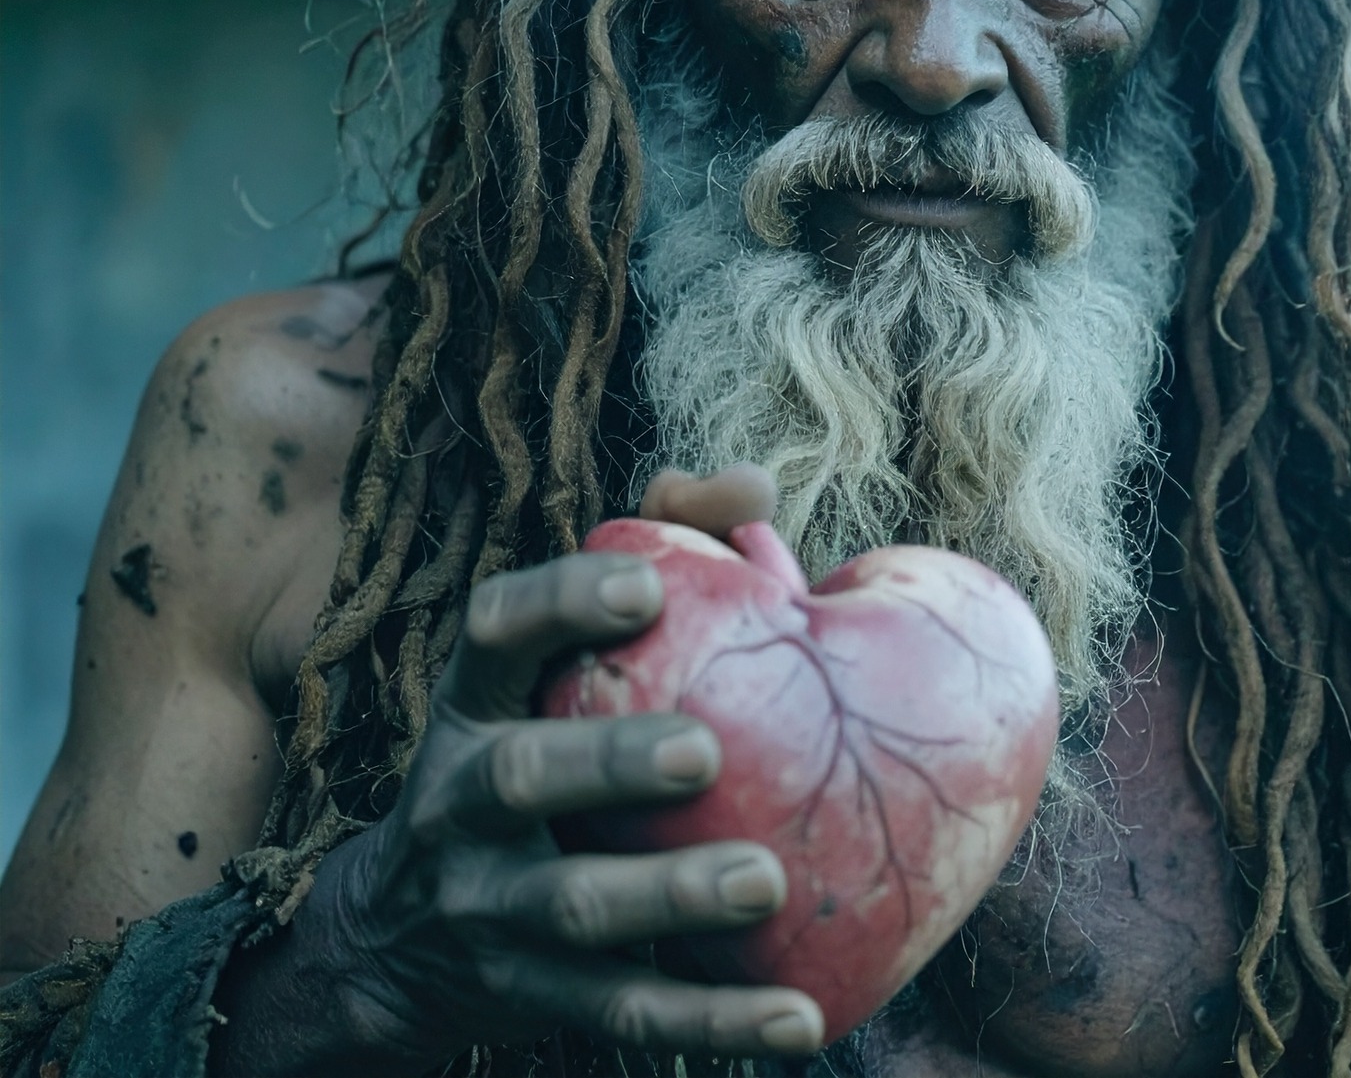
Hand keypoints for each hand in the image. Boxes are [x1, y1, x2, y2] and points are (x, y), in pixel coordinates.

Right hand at [299, 468, 823, 1069]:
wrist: (392, 942)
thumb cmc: (530, 746)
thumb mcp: (549, 660)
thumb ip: (656, 548)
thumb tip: (751, 485)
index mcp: (475, 703)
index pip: (492, 632)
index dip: (560, 600)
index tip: (647, 583)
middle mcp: (462, 802)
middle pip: (519, 778)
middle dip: (607, 762)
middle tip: (705, 752)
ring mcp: (488, 910)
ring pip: (572, 908)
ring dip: (669, 896)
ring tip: (765, 882)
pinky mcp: (529, 998)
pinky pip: (623, 1015)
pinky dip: (714, 1024)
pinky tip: (801, 1023)